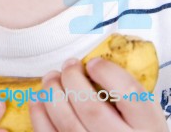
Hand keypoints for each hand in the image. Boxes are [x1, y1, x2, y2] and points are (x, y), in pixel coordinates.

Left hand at [29, 58, 167, 131]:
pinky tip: (40, 98)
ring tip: (52, 78)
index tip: (94, 62)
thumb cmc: (135, 131)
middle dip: (72, 78)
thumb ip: (128, 94)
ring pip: (66, 121)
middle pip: (90, 107)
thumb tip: (96, 61)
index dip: (107, 72)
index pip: (129, 94)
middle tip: (69, 65)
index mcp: (147, 127)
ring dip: (53, 92)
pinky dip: (39, 114)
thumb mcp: (144, 115)